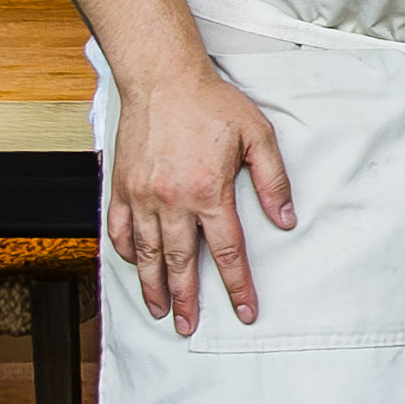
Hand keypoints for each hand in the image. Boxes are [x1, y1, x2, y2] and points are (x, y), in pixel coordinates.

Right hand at [105, 58, 292, 332]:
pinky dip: (125, 251)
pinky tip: (132, 265)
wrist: (162, 76)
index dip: (238, 286)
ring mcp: (142, 195)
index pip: (226, 253)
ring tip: (160, 309)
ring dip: (153, 286)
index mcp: (208, 192)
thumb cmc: (211, 102)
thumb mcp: (258, 136)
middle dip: (187, 299)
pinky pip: (119, 228)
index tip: (244, 311)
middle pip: (180, 263)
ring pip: (146, 253)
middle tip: (189, 327)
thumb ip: (273, 181)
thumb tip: (285, 220)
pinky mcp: (121, 185)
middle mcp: (172, 200)